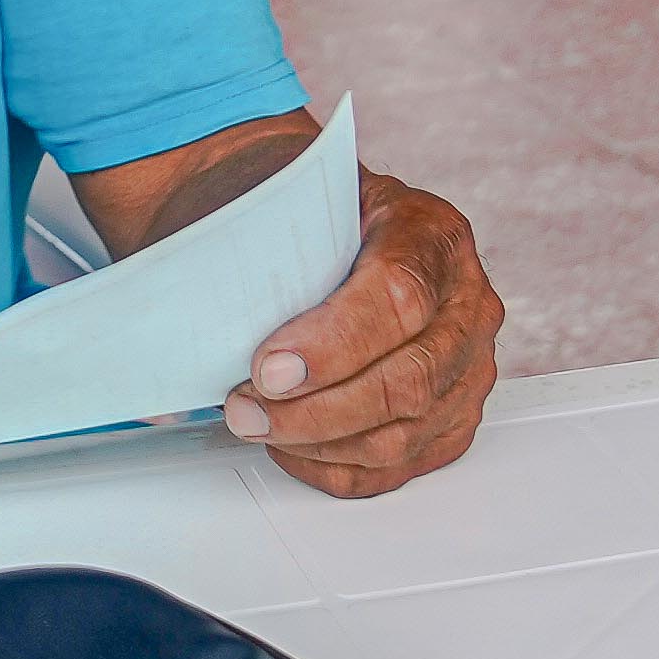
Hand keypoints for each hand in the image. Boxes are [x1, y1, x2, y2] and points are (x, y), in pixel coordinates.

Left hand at [225, 173, 502, 498]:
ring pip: (403, 433)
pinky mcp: (455, 418)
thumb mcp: (305, 192)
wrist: (371, 234)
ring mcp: (469, 368)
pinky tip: (292, 446)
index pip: (398, 297)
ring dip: (318, 443)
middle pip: (406, 381)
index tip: (269, 368)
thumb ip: (265, 219)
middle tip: (246, 409)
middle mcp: (467, 305)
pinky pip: (399, 465)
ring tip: (257, 424)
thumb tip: (189, 264)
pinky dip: (336, 466)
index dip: (332, 344)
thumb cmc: (334, 217)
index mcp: (432, 235)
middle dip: (315, 410)